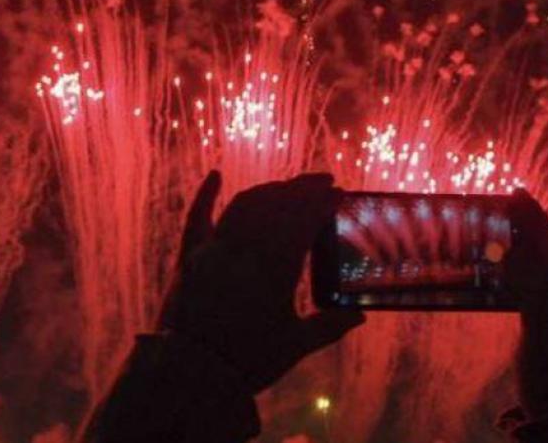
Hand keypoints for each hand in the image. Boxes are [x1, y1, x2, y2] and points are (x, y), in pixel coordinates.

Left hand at [158, 171, 364, 392]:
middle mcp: (243, 250)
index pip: (303, 222)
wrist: (190, 372)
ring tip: (288, 187)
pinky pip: (196, 217)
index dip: (322, 204)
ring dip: (268, 191)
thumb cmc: (247, 361)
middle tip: (322, 182)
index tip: (338, 193)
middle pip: (276, 206)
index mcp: (274, 269)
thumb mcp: (295, 345)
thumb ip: (329, 326)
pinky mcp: (188, 256)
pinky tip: (214, 175)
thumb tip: (359, 315)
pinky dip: (206, 194)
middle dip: (302, 189)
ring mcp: (212, 249)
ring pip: (244, 205)